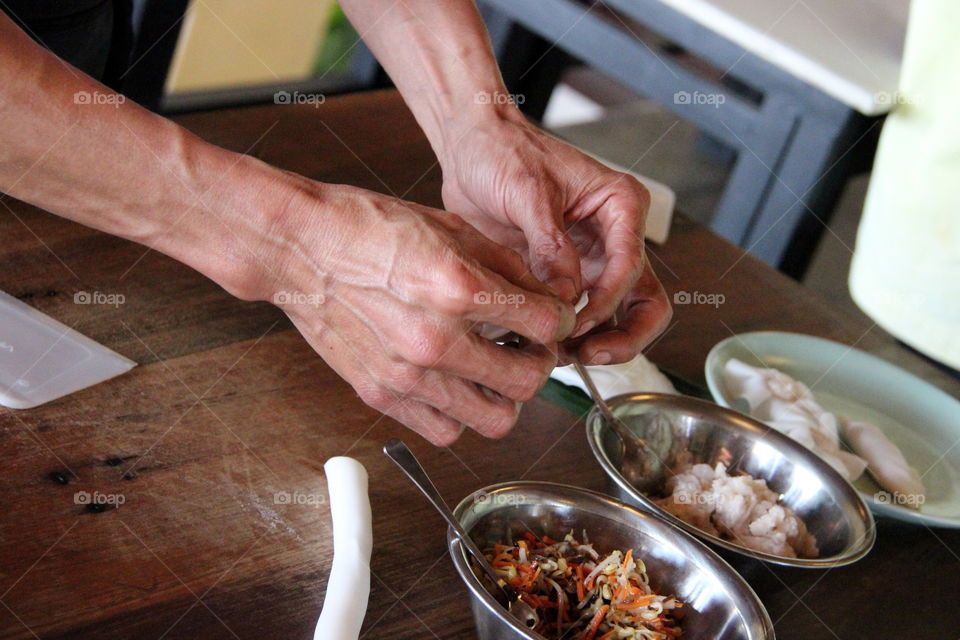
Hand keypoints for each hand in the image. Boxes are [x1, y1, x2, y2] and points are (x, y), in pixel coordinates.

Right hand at [260, 179, 575, 445]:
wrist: (299, 246)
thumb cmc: (368, 228)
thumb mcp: (451, 226)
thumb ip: (507, 267)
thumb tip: (545, 297)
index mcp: (458, 288)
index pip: (546, 326)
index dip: (559, 320)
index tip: (551, 318)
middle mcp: (435, 339)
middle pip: (528, 381)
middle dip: (540, 362)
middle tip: (529, 347)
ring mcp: (406, 375)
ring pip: (495, 420)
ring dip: (505, 396)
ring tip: (493, 370)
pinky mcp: (381, 395)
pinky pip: (446, 431)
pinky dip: (462, 414)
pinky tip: (456, 384)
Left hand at [439, 112, 671, 363]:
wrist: (471, 149)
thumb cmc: (502, 151)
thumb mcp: (526, 191)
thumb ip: (549, 245)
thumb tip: (565, 297)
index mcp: (621, 205)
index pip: (630, 266)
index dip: (606, 302)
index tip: (575, 321)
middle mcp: (615, 236)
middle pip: (645, 301)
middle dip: (623, 336)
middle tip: (587, 355)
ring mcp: (592, 261)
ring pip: (619, 317)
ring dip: (597, 342)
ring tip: (556, 353)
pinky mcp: (566, 277)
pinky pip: (579, 315)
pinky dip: (566, 335)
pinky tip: (538, 342)